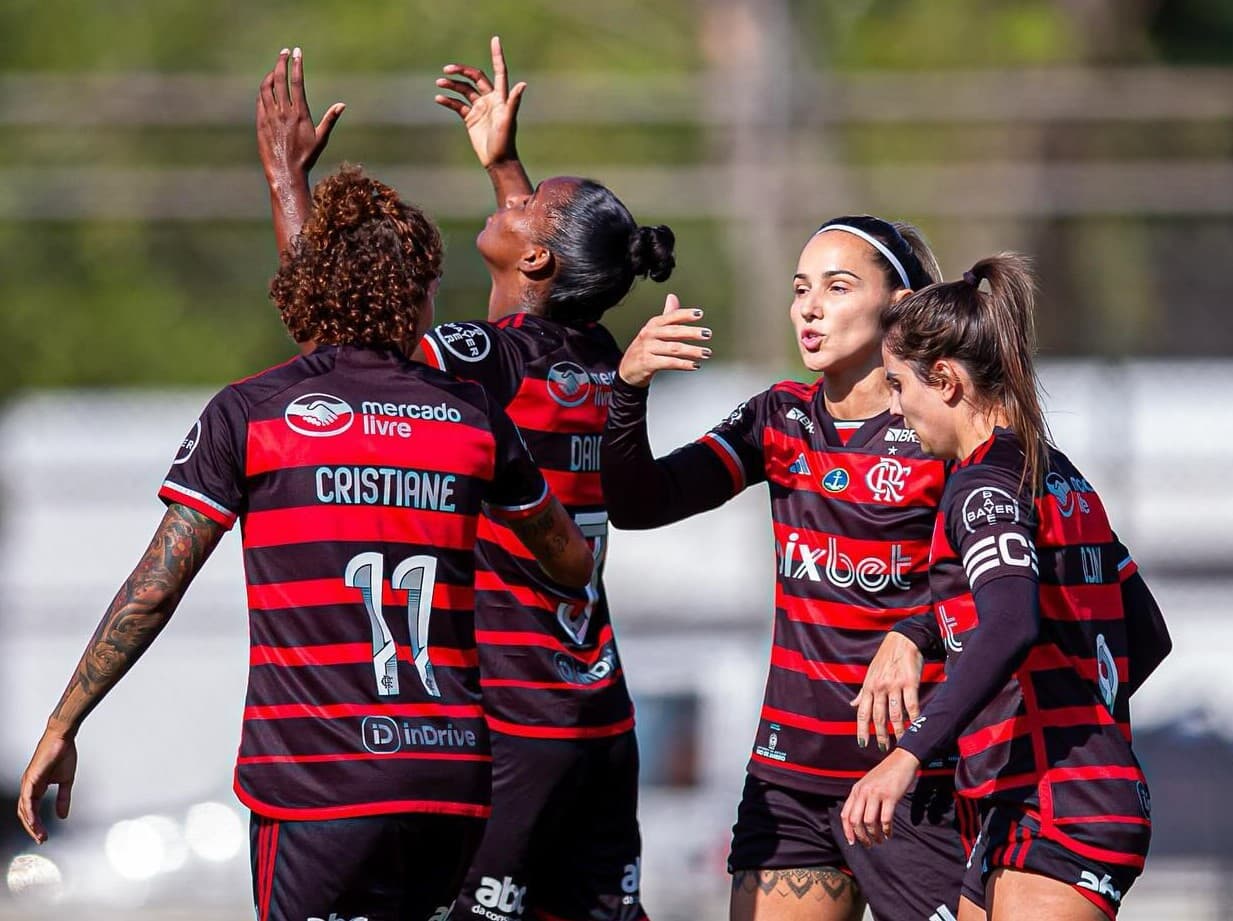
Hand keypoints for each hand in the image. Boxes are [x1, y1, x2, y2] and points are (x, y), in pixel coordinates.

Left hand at [17, 726, 77, 843]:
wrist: (62, 738)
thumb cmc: (62, 754)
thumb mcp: (66, 781)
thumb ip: (63, 798)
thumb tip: (62, 815)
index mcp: (36, 787)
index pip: (33, 811)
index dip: (37, 825)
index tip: (44, 836)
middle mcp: (28, 787)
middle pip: (25, 813)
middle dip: (32, 829)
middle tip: (41, 839)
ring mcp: (28, 783)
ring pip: (24, 809)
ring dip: (31, 824)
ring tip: (39, 835)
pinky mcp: (31, 779)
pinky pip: (27, 800)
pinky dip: (30, 812)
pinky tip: (33, 821)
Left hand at [257, 47, 344, 183]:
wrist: (285, 172)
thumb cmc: (306, 157)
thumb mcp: (321, 139)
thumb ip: (330, 119)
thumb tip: (342, 105)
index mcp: (300, 114)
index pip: (297, 83)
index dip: (297, 65)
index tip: (297, 52)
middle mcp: (284, 113)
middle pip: (280, 80)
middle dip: (281, 62)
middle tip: (284, 52)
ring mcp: (270, 117)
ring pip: (267, 88)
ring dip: (271, 74)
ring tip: (276, 68)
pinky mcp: (261, 123)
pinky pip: (260, 101)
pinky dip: (264, 90)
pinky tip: (267, 87)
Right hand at [434, 36, 526, 168]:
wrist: (497, 160)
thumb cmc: (505, 141)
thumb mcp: (508, 120)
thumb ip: (513, 102)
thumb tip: (523, 84)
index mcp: (501, 96)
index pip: (499, 71)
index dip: (497, 55)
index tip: (495, 39)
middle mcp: (490, 99)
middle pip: (475, 77)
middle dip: (462, 71)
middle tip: (447, 69)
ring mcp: (479, 107)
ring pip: (464, 89)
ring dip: (452, 84)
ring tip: (440, 82)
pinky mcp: (470, 118)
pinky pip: (457, 105)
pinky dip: (448, 100)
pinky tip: (439, 99)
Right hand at [618, 294, 712, 387]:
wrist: (627, 369)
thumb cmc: (644, 348)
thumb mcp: (653, 330)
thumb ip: (667, 315)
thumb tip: (673, 297)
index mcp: (653, 325)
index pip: (671, 317)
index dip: (685, 314)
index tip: (699, 314)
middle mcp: (650, 335)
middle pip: (674, 332)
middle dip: (692, 332)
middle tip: (707, 334)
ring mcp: (648, 349)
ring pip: (674, 348)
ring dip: (692, 351)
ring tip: (705, 353)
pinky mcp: (648, 363)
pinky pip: (669, 363)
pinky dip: (683, 364)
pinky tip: (694, 365)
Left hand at [840, 747, 918, 846]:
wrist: (902, 760)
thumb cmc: (886, 774)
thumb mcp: (869, 784)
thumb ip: (863, 798)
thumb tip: (860, 821)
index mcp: (856, 790)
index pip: (845, 814)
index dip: (847, 831)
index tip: (852, 842)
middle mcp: (863, 792)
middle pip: (855, 820)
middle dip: (861, 836)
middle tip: (868, 844)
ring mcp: (876, 793)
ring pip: (869, 822)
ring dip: (874, 835)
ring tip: (880, 840)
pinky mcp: (890, 796)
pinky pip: (885, 819)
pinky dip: (887, 830)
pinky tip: (889, 834)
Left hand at [851, 631, 923, 751]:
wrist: (903, 640)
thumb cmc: (886, 658)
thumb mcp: (871, 673)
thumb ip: (863, 692)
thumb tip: (852, 704)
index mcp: (869, 686)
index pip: (862, 712)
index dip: (862, 729)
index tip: (862, 744)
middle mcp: (879, 687)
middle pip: (878, 716)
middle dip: (880, 734)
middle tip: (883, 747)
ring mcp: (894, 685)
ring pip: (896, 714)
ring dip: (898, 730)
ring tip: (900, 742)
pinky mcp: (910, 682)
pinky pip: (912, 705)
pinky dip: (914, 718)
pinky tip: (915, 727)